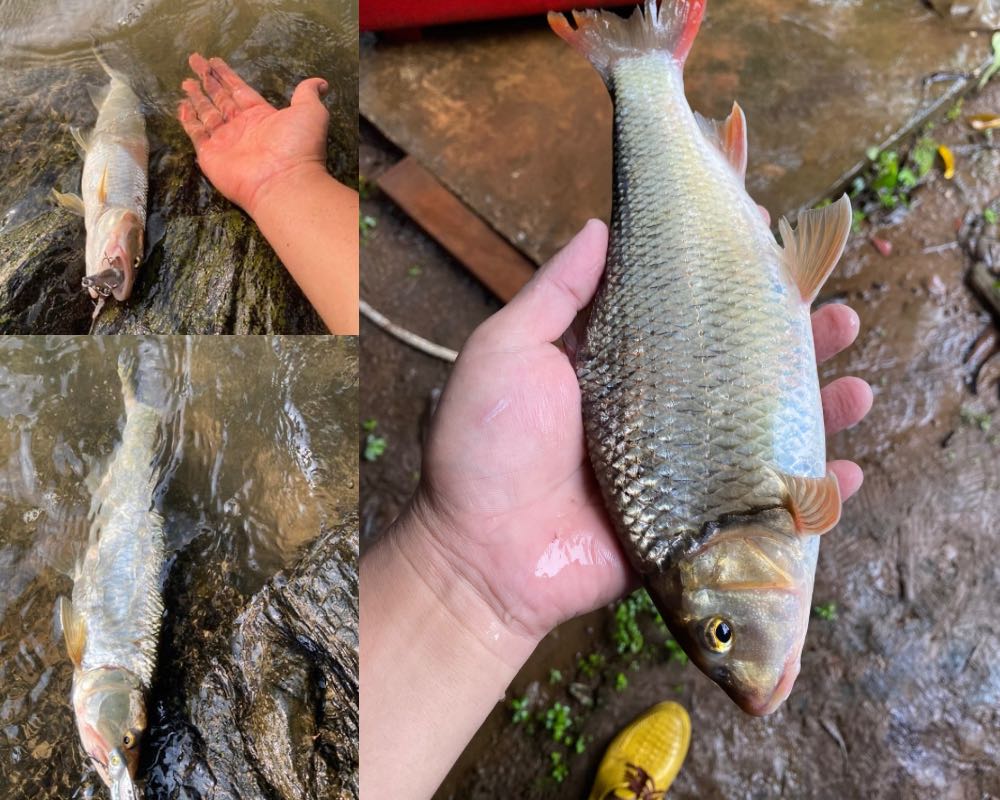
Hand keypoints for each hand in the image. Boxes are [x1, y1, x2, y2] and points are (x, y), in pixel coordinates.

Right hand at [177, 53, 329, 215]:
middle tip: (194, 60)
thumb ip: (308, 94)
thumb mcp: (311, 112)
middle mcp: (242, 128)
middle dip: (208, 80)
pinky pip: (196, 135)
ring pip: (207, 114)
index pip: (240, 90)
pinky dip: (188, 121)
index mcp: (262, 116)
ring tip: (185, 81)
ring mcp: (226, 142)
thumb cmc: (298, 146)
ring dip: (196, 98)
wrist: (284, 182)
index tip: (214, 60)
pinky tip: (181, 107)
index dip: (227, 75)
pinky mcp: (211, 156)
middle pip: (221, 98)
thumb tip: (321, 83)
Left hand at [412, 218, 872, 642]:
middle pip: (737, 365)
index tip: (764, 242)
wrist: (478, 556)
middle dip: (790, 337)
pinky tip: (847, 473)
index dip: (724, 278)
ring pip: (761, 428)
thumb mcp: (506, 351)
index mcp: (616, 365)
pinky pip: (763, 503)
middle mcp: (656, 410)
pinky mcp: (692, 520)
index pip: (683, 310)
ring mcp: (679, 467)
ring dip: (815, 405)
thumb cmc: (482, 448)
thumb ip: (556, 293)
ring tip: (857, 383)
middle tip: (833, 308)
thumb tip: (599, 225)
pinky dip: (810, 493)